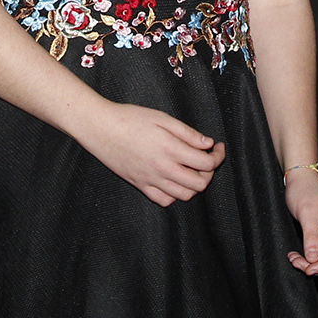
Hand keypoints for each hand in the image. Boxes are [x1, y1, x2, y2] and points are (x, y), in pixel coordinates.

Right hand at [71, 101, 224, 206]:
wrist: (100, 127)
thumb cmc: (129, 118)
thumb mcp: (162, 118)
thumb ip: (187, 133)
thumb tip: (207, 144)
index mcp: (170, 149)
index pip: (206, 163)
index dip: (218, 156)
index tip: (217, 147)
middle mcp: (163, 168)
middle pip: (200, 183)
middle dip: (210, 172)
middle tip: (207, 159)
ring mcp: (151, 180)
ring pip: (184, 195)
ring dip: (195, 184)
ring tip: (192, 170)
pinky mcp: (140, 185)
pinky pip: (164, 200)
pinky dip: (175, 194)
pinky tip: (174, 180)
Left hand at [282, 167, 317, 274]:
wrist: (300, 179)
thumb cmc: (305, 191)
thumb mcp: (306, 213)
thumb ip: (311, 236)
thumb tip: (314, 258)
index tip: (310, 269)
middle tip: (298, 264)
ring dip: (311, 264)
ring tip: (294, 259)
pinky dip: (308, 258)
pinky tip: (296, 255)